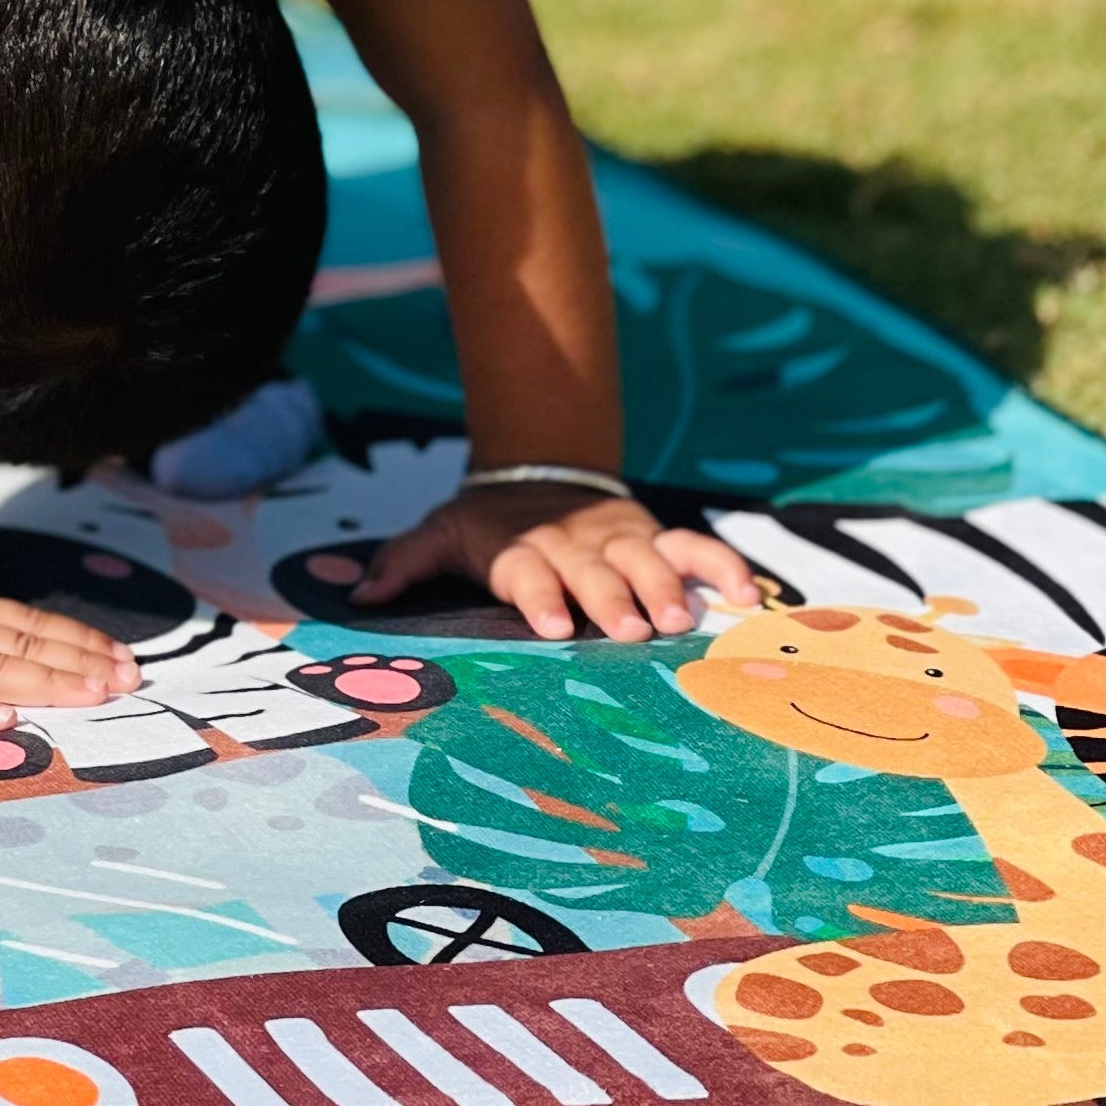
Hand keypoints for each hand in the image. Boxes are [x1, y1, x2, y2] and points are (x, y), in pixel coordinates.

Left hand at [353, 483, 758, 644]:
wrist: (537, 475)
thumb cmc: (487, 526)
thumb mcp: (440, 535)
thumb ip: (404, 564)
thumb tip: (358, 597)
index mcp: (521, 548)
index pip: (527, 570)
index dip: (539, 595)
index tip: (553, 625)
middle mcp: (574, 543)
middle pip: (593, 569)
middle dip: (611, 596)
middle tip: (632, 630)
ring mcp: (620, 538)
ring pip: (646, 559)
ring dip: (664, 587)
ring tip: (681, 621)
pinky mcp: (655, 536)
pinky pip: (694, 548)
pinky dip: (721, 567)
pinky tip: (747, 595)